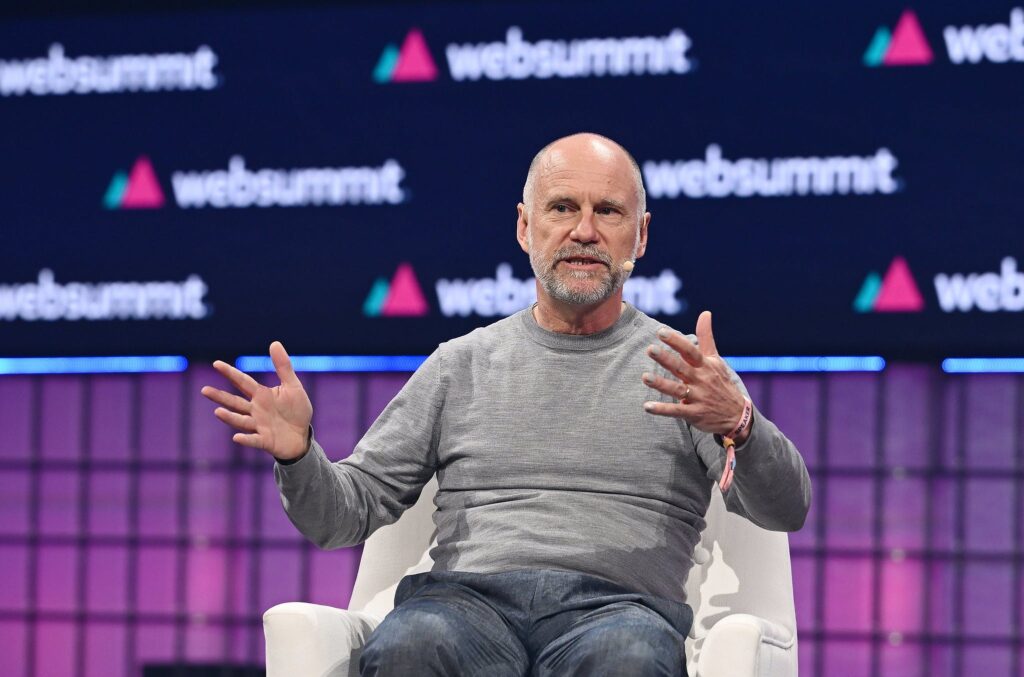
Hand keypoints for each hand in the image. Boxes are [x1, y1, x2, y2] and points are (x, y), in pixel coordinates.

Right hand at [200, 341, 312, 460]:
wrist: (302, 436)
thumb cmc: (296, 411)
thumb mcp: (293, 386)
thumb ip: (283, 367)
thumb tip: (274, 343)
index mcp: (261, 395)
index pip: (243, 382)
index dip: (230, 373)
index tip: (216, 363)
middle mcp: (256, 410)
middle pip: (235, 402)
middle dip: (220, 396)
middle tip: (204, 390)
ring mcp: (259, 426)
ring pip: (241, 420)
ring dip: (229, 417)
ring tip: (218, 411)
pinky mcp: (266, 441)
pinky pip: (254, 440)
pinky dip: (246, 439)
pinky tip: (237, 437)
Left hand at [641, 311, 749, 441]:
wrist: (737, 414)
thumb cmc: (721, 382)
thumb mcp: (716, 359)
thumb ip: (706, 337)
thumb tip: (705, 312)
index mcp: (705, 365)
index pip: (690, 351)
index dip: (676, 341)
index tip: (661, 332)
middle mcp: (701, 380)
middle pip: (681, 368)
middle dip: (666, 359)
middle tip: (650, 349)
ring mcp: (697, 397)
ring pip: (676, 389)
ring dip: (661, 384)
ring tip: (645, 377)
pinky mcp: (694, 413)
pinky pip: (676, 411)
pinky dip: (662, 410)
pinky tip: (647, 407)